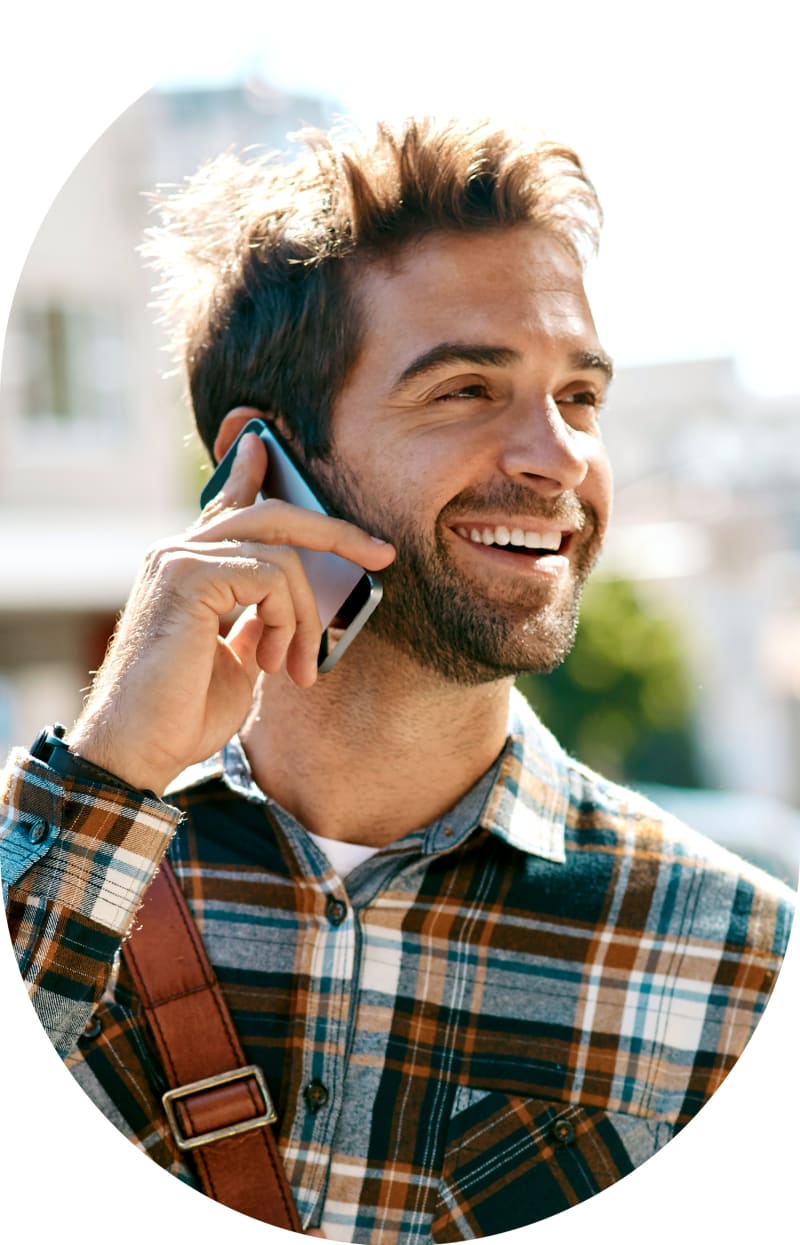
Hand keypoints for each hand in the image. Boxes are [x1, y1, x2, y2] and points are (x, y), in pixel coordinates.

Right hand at [66, 432, 394, 795]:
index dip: (250, 472)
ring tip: (293, 668)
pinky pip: (270, 577)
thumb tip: (291, 600)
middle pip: (273, 513)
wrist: (139, 749)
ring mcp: (180, 559)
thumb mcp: (237, 659)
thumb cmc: (182, 714)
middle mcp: (179, 552)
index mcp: (189, 568)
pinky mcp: (188, 575)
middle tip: (381, 554)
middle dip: (335, 531)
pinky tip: (270, 663)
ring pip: (283, 551)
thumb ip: (258, 619)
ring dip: (307, 617)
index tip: (264, 447)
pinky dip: (288, 622)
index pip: (227, 505)